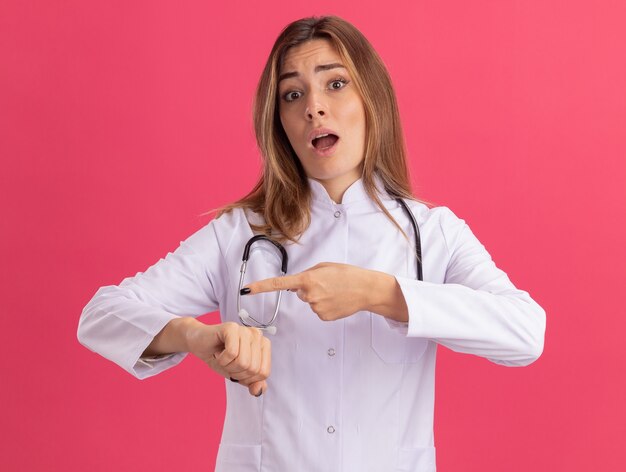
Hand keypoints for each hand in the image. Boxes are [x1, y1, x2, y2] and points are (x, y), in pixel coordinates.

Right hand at [186, 321, 270, 396]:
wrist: (199, 344)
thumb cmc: (220, 357)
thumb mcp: (238, 374)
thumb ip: (252, 382)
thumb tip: (259, 390)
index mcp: (264, 345)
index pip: (264, 373)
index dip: (247, 378)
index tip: (236, 369)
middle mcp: (257, 335)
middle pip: (253, 369)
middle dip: (236, 372)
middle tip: (227, 362)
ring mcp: (245, 330)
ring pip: (243, 362)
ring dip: (228, 366)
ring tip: (222, 357)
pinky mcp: (231, 328)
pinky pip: (232, 353)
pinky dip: (222, 360)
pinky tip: (217, 352)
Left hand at [243, 262, 375, 321]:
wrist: (366, 289)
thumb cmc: (346, 274)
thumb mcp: (324, 267)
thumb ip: (307, 275)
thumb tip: (297, 286)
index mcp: (307, 279)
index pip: (278, 284)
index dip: (260, 287)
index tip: (245, 290)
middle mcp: (309, 295)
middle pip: (299, 292)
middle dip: (310, 287)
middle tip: (328, 283)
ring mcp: (316, 308)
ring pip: (309, 301)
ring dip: (319, 296)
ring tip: (335, 291)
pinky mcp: (323, 317)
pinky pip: (318, 310)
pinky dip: (326, 305)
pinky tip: (337, 300)